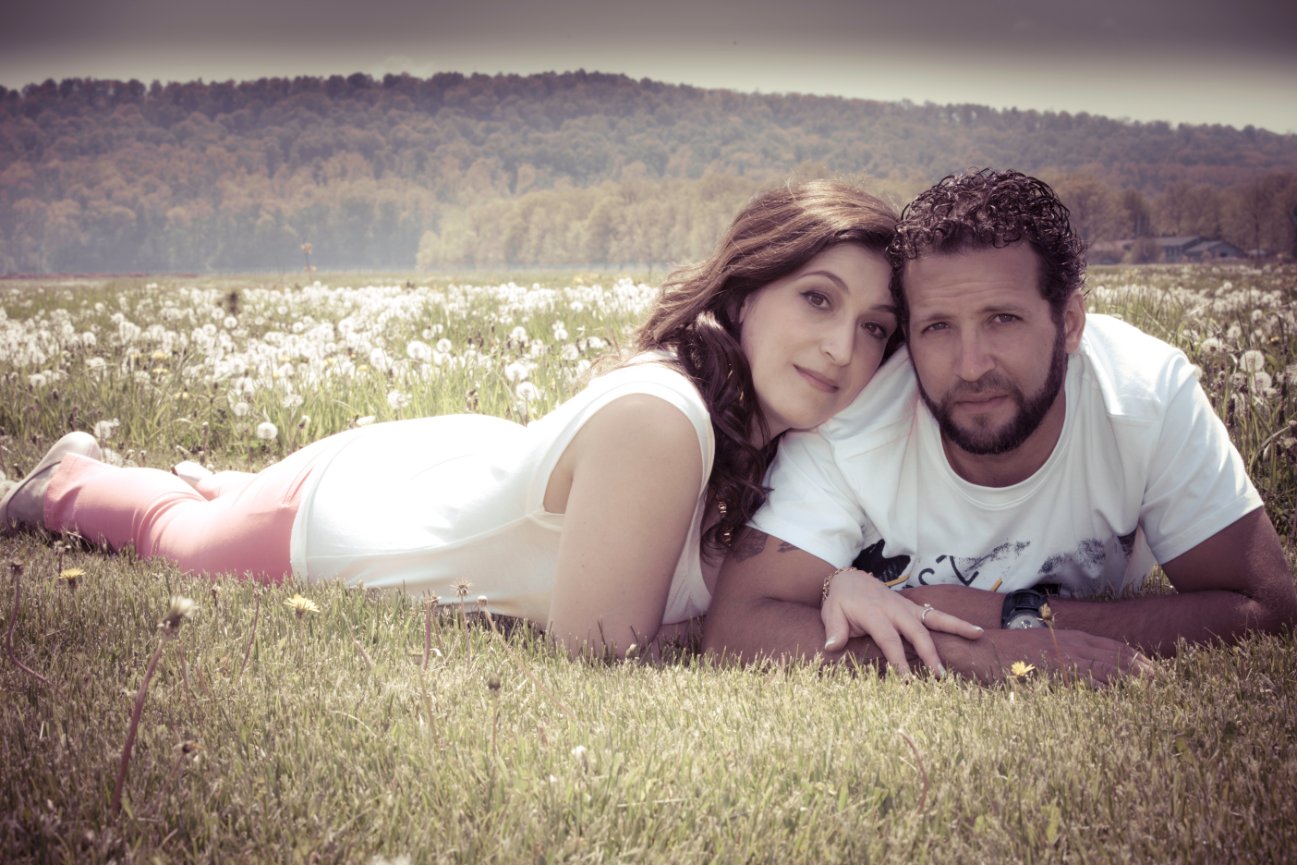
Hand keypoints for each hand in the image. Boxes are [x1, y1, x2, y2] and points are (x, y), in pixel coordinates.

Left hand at [821, 567, 984, 676]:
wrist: (848, 579)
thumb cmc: (840, 601)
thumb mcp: (831, 613)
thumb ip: (835, 630)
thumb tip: (832, 646)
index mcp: (874, 614)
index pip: (889, 640)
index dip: (898, 660)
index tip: (908, 681)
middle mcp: (894, 610)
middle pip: (916, 632)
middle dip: (929, 653)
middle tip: (940, 676)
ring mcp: (906, 608)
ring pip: (934, 618)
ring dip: (955, 627)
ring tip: (977, 635)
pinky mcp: (913, 608)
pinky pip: (936, 615)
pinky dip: (954, 622)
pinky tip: (974, 629)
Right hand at [940, 627, 1156, 684]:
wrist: (979, 649)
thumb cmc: (1005, 652)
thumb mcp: (1038, 649)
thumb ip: (1060, 655)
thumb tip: (1074, 668)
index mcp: (1070, 637)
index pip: (1112, 645)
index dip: (1134, 657)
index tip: (1152, 668)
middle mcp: (1073, 644)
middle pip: (1118, 655)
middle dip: (1142, 668)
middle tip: (1163, 681)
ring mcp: (1066, 657)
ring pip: (1110, 668)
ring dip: (1134, 678)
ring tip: (1155, 689)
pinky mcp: (1057, 672)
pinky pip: (1091, 680)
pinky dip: (1111, 687)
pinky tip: (1125, 695)